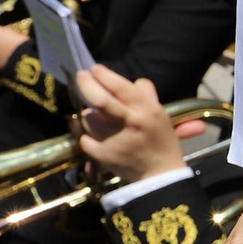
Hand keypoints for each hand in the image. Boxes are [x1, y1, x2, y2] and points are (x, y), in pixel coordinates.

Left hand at [74, 65, 195, 181]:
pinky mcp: (103, 156)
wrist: (160, 175)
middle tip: (81, 76)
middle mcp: (130, 123)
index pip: (121, 88)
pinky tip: (94, 134)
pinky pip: (85, 138)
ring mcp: (115, 141)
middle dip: (87, 85)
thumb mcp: (161, 114)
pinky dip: (87, 135)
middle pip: (101, 100)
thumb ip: (147, 96)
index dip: (104, 76)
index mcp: (147, 111)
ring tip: (95, 115)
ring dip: (89, 114)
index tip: (95, 68)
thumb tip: (135, 81)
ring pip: (89, 119)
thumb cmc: (161, 141)